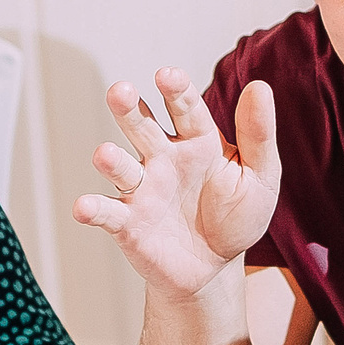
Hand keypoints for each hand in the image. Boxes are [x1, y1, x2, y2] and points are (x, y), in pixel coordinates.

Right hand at [73, 69, 278, 299]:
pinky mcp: (128, 223)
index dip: (176, 92)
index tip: (168, 75)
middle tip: (122, 91)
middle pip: (142, 127)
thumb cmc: (236, 216)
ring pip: (121, 167)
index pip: (185, 109)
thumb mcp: (260, 176)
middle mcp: (163, 159)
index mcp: (197, 141)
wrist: (215, 269)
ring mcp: (142, 189)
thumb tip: (260, 87)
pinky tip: (83, 208)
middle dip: (130, 109)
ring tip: (105, 155)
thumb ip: (257, 135)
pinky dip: (93, 209)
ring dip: (111, 160)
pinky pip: (107, 213)